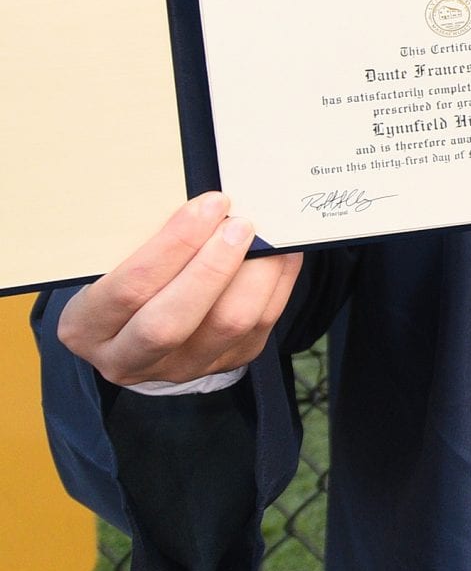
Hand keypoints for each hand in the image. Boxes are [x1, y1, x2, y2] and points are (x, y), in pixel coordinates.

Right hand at [57, 193, 302, 387]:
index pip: (129, 290)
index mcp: (88, 327)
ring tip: (265, 234)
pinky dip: (278, 281)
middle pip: (174, 321)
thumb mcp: (116, 259)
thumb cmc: (129, 275)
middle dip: (213, 266)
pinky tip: (282, 251)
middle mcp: (130, 358)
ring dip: (255, 272)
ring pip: (229, 324)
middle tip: (239, 223)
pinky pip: (262, 322)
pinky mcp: (227, 362)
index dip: (172, 245)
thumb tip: (208, 204)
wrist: (141, 324)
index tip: (208, 206)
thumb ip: (147, 240)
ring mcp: (181, 367)